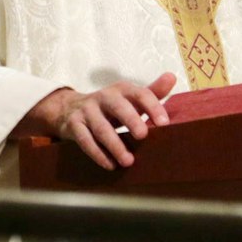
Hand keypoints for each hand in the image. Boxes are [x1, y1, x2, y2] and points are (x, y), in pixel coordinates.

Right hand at [15, 72, 176, 169]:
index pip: (140, 94)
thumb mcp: (129, 98)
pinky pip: (86, 140)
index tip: (164, 123)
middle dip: (131, 120)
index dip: (152, 106)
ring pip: (102, 128)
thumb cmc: (109, 107)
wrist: (69, 108)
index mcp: (122, 90)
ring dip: (115, 145)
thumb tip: (172, 77)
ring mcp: (87, 111)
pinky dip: (98, 154)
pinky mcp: (74, 125)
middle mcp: (104, 97)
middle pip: (118, 107)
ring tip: (129, 161)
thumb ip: (152, 92)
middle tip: (143, 136)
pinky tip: (111, 165)